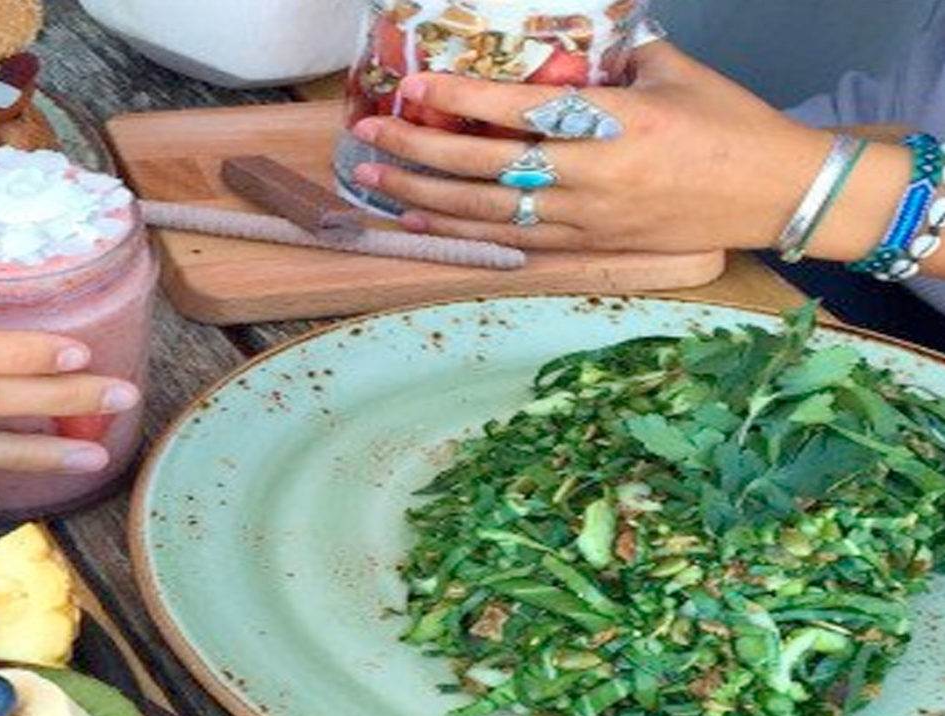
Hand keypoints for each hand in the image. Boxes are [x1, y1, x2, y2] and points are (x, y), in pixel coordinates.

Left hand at [347, 43, 857, 253]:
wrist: (776, 193)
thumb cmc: (730, 123)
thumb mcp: (673, 71)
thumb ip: (613, 56)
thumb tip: (566, 42)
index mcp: (616, 120)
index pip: (520, 108)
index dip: (461, 99)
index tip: (413, 86)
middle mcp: (594, 174)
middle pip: (485, 167)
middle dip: (417, 151)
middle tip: (367, 135)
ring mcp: (588, 217)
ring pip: (486, 212)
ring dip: (423, 196)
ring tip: (374, 179)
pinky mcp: (590, 246)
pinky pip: (511, 241)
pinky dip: (460, 230)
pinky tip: (422, 219)